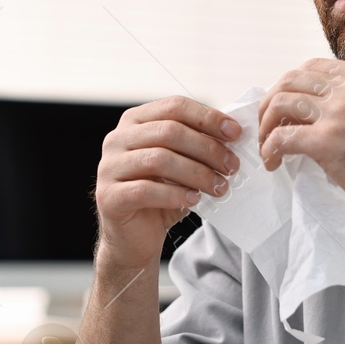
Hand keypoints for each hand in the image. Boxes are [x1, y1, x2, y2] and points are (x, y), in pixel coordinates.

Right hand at [94, 97, 241, 269]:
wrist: (134, 237)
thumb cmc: (161, 195)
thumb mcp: (181, 164)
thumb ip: (198, 145)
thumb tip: (233, 132)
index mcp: (135, 121)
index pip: (174, 106)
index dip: (208, 118)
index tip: (235, 133)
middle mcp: (117, 138)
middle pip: (169, 131)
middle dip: (207, 148)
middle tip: (232, 166)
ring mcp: (109, 167)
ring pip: (159, 159)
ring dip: (197, 173)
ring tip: (219, 186)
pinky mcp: (108, 196)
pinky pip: (146, 190)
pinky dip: (176, 195)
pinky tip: (194, 200)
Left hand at [256, 60, 344, 237]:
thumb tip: (317, 112)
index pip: (313, 67)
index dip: (291, 86)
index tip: (285, 108)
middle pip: (290, 79)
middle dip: (271, 102)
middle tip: (268, 126)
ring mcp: (338, 112)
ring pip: (280, 103)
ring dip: (266, 126)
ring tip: (268, 146)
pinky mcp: (327, 141)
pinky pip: (281, 137)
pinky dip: (270, 149)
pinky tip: (273, 163)